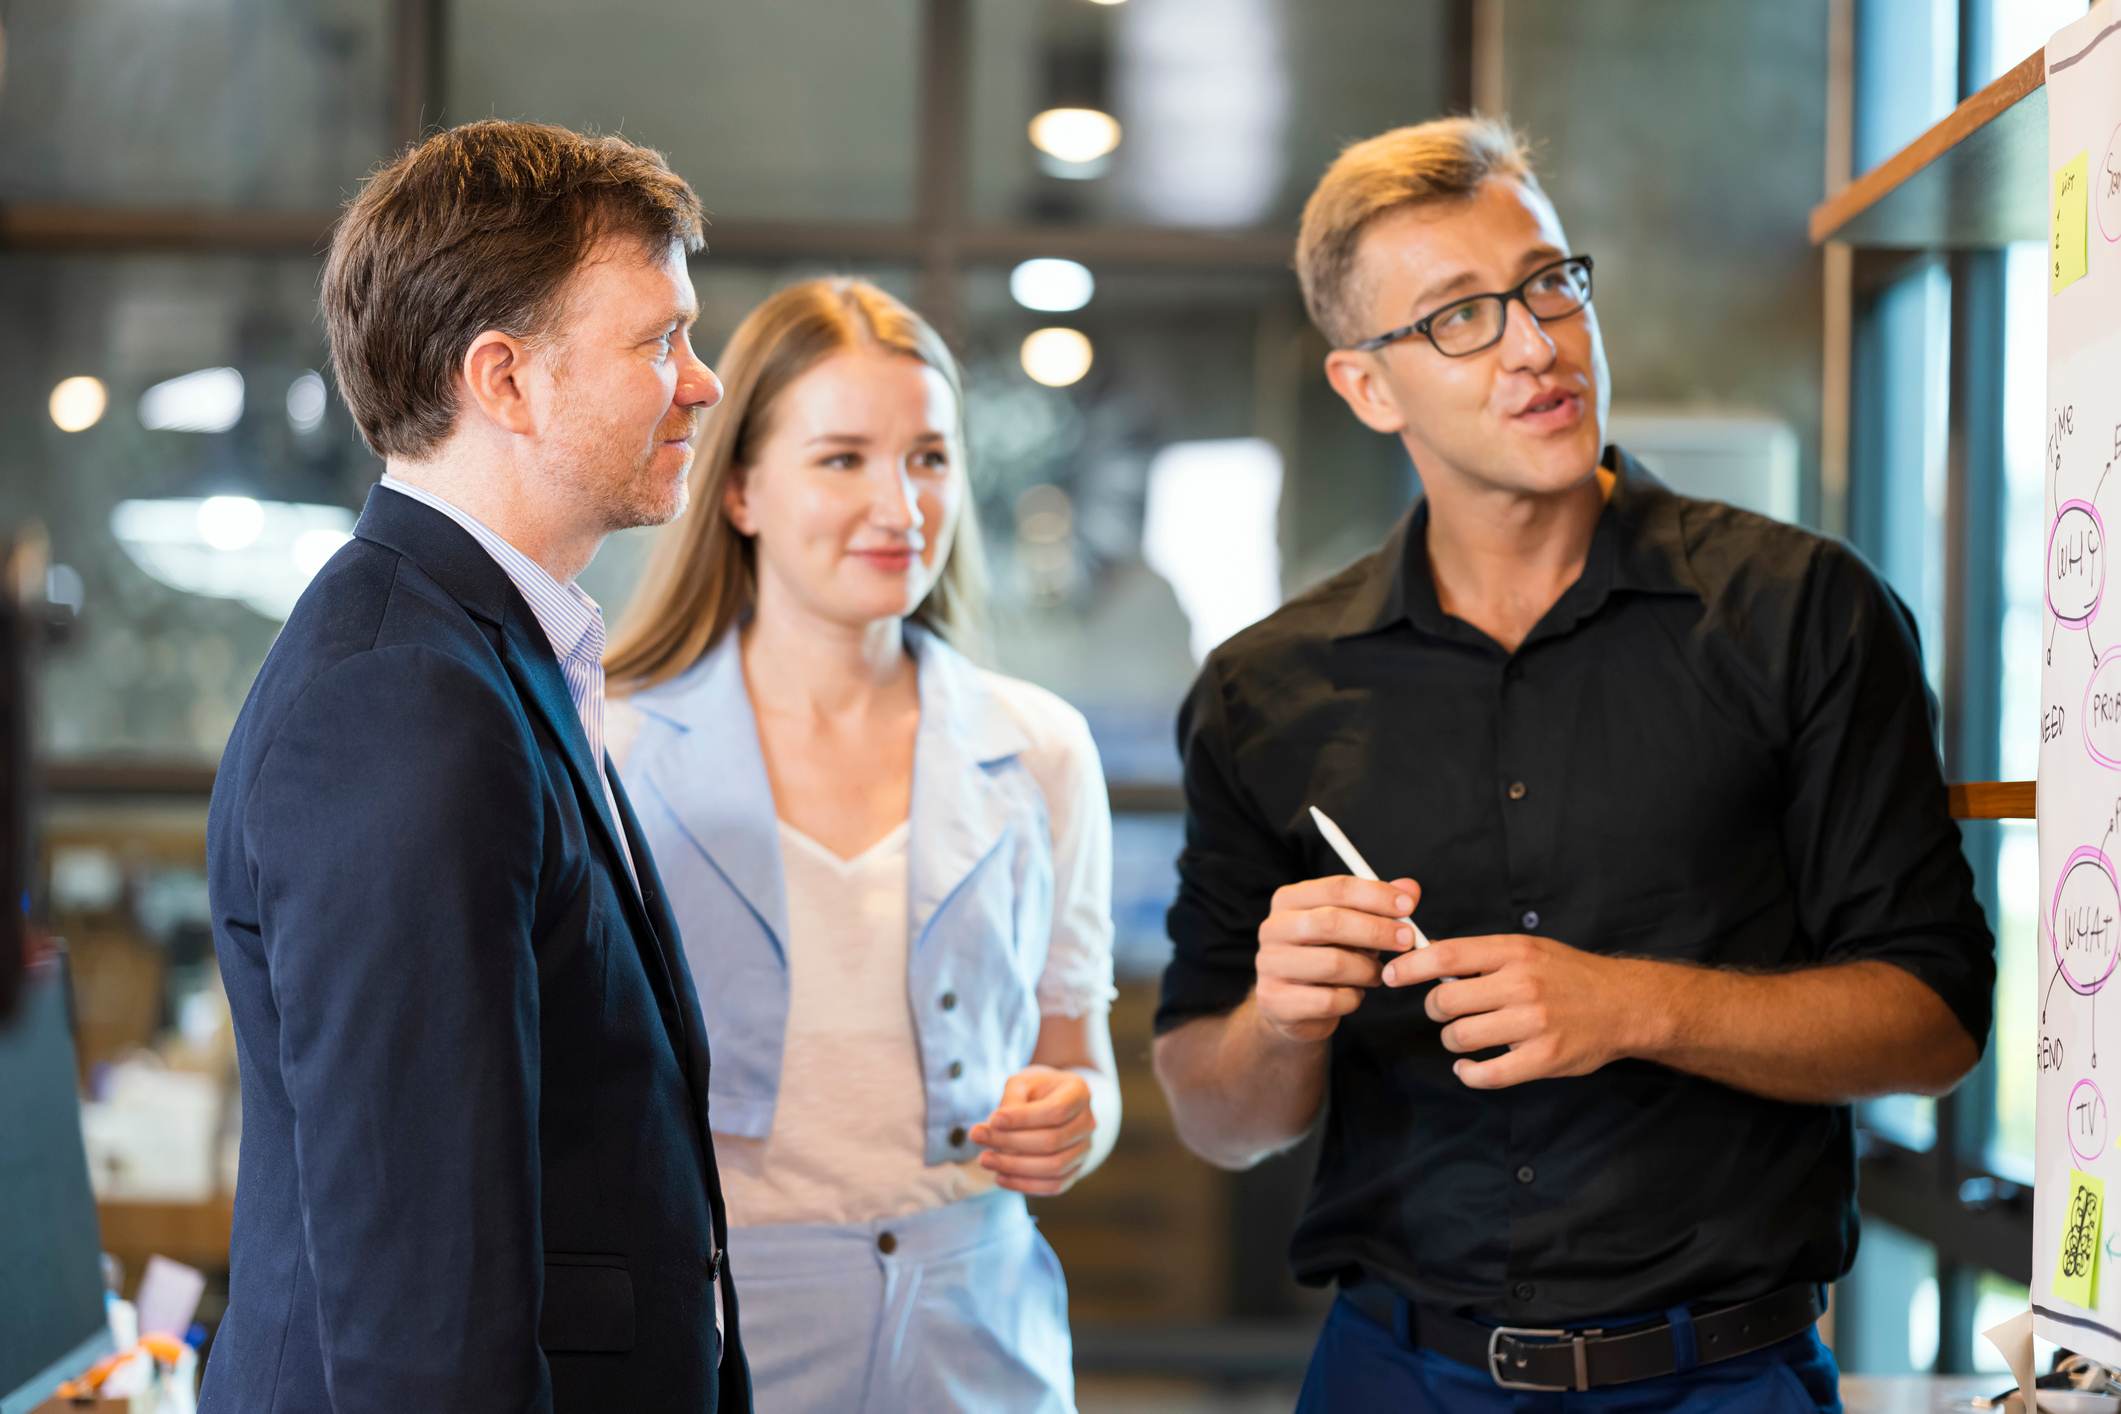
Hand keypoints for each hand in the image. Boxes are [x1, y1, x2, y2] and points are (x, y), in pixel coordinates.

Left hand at [969, 1066, 1095, 1196]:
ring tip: (985, 1159)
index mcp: (1079, 1093)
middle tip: (977, 1137)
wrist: (1052, 1102)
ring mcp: (1084, 1149)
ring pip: (1053, 1167)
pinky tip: (1000, 1177)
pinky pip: (1054, 1186)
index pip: (1055, 1111)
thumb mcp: (1022, 1083)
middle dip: (1011, 1142)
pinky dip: (1025, 1185)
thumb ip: (1011, 1101)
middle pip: (1052, 1141)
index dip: (1023, 1119)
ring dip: (1015, 1167)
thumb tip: (994, 1127)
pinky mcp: (1074, 1171)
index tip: (992, 1119)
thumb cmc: (1034, 1091)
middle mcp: (1088, 1122)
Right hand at [1252, 875, 1422, 1043]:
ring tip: (1377, 973)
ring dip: (1367, 969)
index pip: (1336, 888)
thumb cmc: (1326, 955)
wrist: (1290, 1006)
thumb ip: (1379, 905)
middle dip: (1377, 931)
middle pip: (1331, 922)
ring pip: (1333, 964)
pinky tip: (1355, 994)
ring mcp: (1270, 965)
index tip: (1408, 906)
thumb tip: (1410, 889)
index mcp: (1289, 900)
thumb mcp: (1352, 925)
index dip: (1376, 895)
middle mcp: (1273, 928)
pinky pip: (1329, 1000)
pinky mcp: (1276, 1001)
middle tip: (1408, 940)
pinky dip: (1353, 998)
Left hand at [1386, 933, 1654, 1088]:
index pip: (1446, 955)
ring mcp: (1533, 1023)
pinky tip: (1470, 1067)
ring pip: (1461, 1037)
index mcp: (1514, 952)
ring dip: (1453, 1041)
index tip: (1390, 976)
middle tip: (1445, 1013)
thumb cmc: (1569, 975)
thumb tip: (1429, 962)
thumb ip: (1484, 956)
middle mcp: (1521, 984)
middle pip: (1446, 1001)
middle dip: (1435, 1010)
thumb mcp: (1529, 949)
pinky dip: (1469, 1073)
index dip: (1410, 967)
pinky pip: (1487, 1073)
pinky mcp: (1543, 1057)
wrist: (1625, 1004)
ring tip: (1464, 1038)